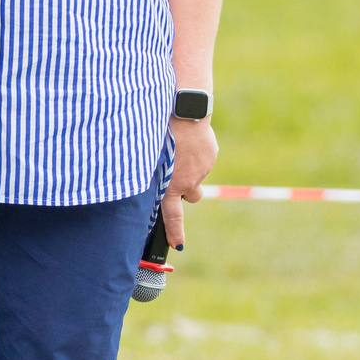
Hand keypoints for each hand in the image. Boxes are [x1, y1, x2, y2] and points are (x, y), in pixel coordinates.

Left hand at [161, 118, 216, 245]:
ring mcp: (202, 169)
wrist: (185, 113)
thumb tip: (154, 182)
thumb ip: (153, 175)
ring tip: (179, 146)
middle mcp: (189, 181)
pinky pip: (203, 157)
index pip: (173, 216)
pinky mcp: (211, 155)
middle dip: (187, 190)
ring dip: (189, 165)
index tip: (178, 245)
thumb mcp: (148, 158)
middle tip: (177, 172)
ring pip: (196, 173)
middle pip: (192, 196)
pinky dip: (196, 151)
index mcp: (171, 185)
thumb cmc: (158, 133)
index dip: (175, 232)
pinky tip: (188, 138)